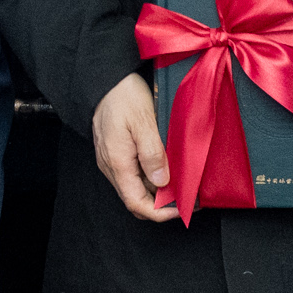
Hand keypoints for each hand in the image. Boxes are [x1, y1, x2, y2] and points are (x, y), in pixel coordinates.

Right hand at [94, 74, 174, 223]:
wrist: (105, 79)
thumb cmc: (123, 96)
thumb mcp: (143, 122)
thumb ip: (152, 154)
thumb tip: (161, 182)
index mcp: (117, 163)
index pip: (136, 203)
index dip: (160, 213)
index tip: (182, 209)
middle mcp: (111, 166)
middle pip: (136, 199)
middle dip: (161, 205)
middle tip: (187, 198)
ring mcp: (112, 160)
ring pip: (136, 187)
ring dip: (157, 191)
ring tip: (181, 183)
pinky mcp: (116, 152)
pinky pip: (134, 174)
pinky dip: (151, 177)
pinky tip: (167, 168)